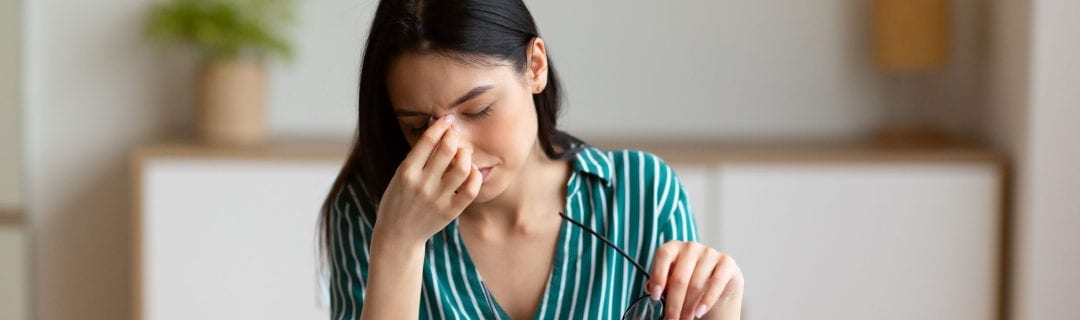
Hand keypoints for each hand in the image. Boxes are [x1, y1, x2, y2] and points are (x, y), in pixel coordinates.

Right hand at [373, 114, 482, 244]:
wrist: (398, 234)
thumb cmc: (398, 200)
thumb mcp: (399, 176)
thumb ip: (417, 156)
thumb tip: (437, 129)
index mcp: (406, 172)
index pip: (428, 140)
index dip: (441, 125)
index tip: (447, 119)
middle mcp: (422, 184)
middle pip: (447, 149)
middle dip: (454, 136)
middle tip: (456, 134)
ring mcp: (437, 199)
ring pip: (463, 167)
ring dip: (466, 155)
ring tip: (462, 153)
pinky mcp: (450, 211)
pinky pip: (471, 190)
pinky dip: (475, 176)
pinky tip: (471, 171)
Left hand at [647, 241, 742, 319]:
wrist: (717, 283)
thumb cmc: (688, 280)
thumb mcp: (671, 280)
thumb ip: (660, 282)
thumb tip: (651, 288)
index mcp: (674, 247)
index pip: (663, 255)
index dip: (658, 275)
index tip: (655, 296)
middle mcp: (691, 247)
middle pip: (679, 277)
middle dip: (674, 303)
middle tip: (671, 319)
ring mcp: (710, 253)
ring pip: (696, 284)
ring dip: (689, 307)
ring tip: (684, 319)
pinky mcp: (726, 262)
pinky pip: (716, 283)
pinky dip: (707, 300)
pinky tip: (699, 312)